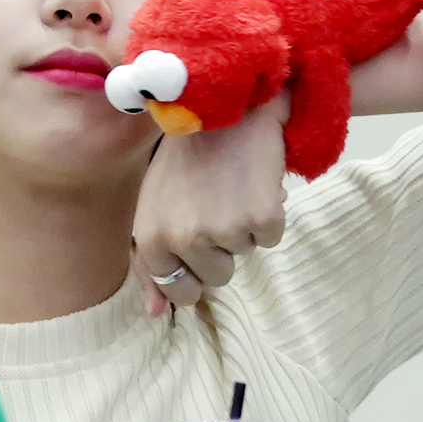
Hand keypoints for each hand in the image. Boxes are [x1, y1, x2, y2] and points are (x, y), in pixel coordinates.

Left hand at [132, 90, 290, 315]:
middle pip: (217, 278)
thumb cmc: (186, 157)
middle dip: (222, 249)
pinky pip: (271, 238)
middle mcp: (184, 239)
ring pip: (244, 256)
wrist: (226, 108)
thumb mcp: (154, 206)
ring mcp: (223, 230)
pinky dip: (269, 214)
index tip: (200, 244)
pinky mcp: (261, 219)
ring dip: (243, 228)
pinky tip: (253, 183)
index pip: (178, 290)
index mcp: (152, 238)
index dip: (194, 272)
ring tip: (232, 188)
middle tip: (216, 204)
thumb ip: (150, 262)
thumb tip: (156, 313)